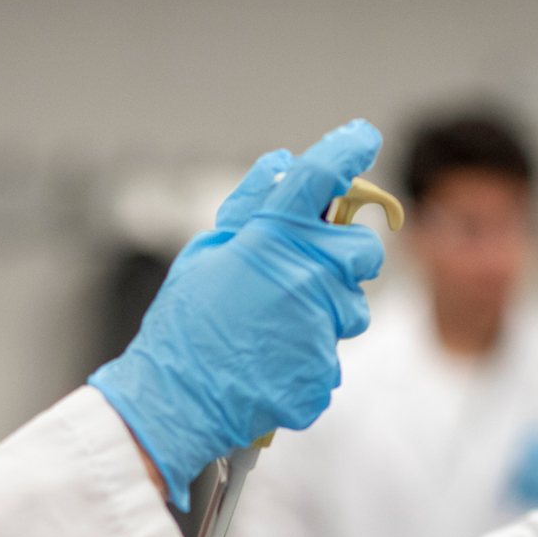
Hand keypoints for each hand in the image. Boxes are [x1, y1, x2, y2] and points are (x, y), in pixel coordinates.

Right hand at [90, 121, 385, 506]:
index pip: (320, 178)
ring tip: (277, 330)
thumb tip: (284, 165)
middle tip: (305, 275)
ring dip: (327, 313)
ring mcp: (317, 327)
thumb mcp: (205, 252)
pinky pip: (331, 355)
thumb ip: (250, 206)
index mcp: (270, 239)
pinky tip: (271, 364)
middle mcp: (303, 278)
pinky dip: (306, 359)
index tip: (362, 137)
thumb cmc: (184, 323)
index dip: (346, 150)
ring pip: (353, 309)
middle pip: (363, 251)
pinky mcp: (321, 371)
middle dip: (346, 257)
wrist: (174, 399)